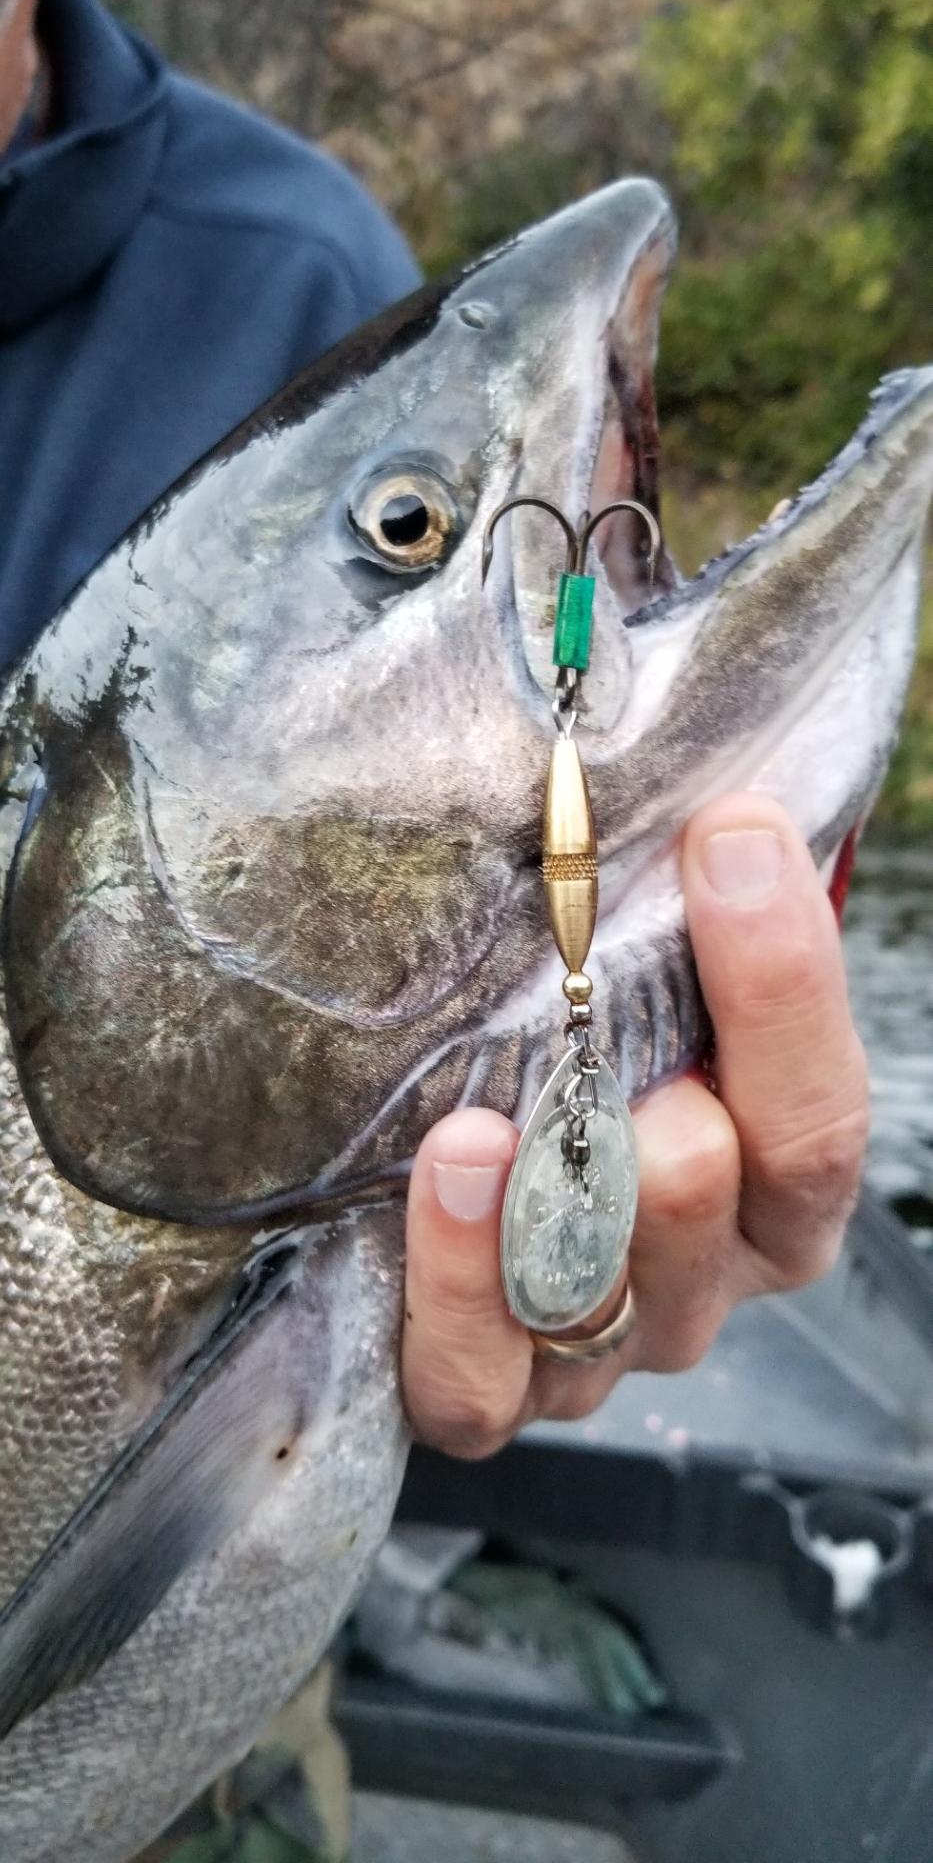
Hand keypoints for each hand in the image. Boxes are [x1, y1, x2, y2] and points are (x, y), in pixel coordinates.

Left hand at [401, 794, 868, 1457]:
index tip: (730, 837)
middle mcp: (705, 1273)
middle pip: (725, 1210)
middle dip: (676, 1116)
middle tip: (621, 1014)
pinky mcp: (482, 1388)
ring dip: (564, 1207)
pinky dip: (460, 1287)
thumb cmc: (570, 1040)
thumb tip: (714, 777)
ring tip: (497, 1123)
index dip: (783, 980)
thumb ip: (692, 898)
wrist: (448, 1140)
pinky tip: (448, 1175)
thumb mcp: (642, 973)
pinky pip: (475, 1380)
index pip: (818, 1114)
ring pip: (604, 1302)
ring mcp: (594, 1343)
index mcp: (778, 1179)